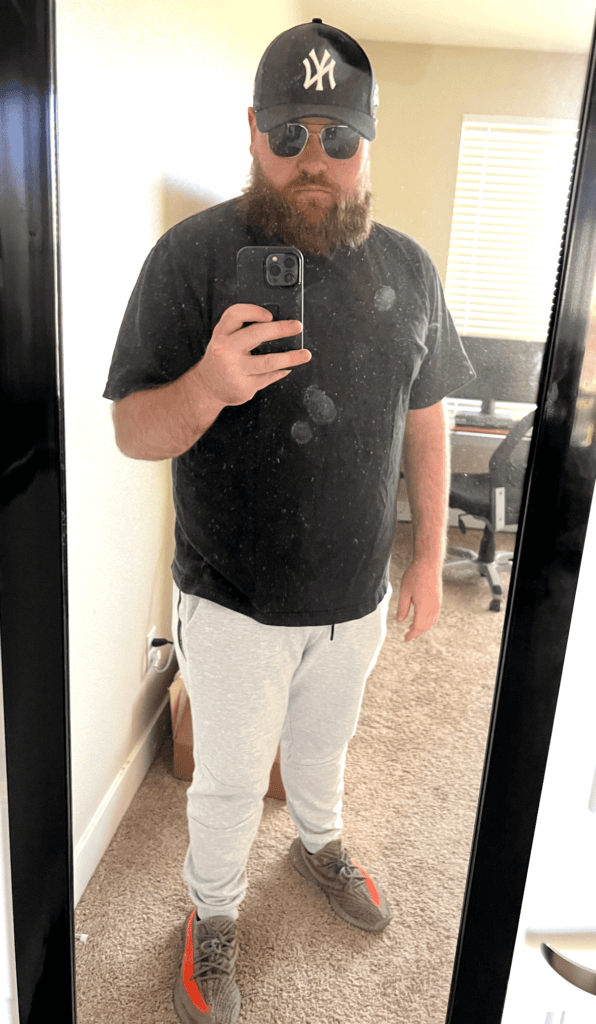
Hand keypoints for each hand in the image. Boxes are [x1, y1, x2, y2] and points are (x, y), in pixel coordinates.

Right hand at [193, 304, 310, 406]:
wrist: (206, 388)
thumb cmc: (220, 359)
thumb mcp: (224, 340)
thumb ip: (242, 331)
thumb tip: (278, 326)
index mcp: (221, 334)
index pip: (235, 314)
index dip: (254, 311)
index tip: (270, 315)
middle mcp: (225, 350)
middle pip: (256, 334)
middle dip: (281, 328)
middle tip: (297, 327)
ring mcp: (235, 370)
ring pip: (269, 361)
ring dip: (291, 357)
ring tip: (304, 354)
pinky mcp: (244, 386)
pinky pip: (269, 377)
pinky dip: (281, 371)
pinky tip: (287, 368)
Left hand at [395, 559, 442, 640]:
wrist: (429, 563)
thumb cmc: (415, 575)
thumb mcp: (404, 592)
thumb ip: (402, 608)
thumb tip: (399, 621)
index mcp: (423, 608)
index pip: (418, 626)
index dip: (411, 634)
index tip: (406, 639)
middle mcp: (433, 608)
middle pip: (425, 626)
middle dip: (417, 632)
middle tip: (408, 636)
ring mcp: (437, 604)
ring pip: (431, 622)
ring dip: (423, 627)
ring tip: (413, 628)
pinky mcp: (439, 599)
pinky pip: (434, 615)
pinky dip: (428, 621)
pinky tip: (421, 618)